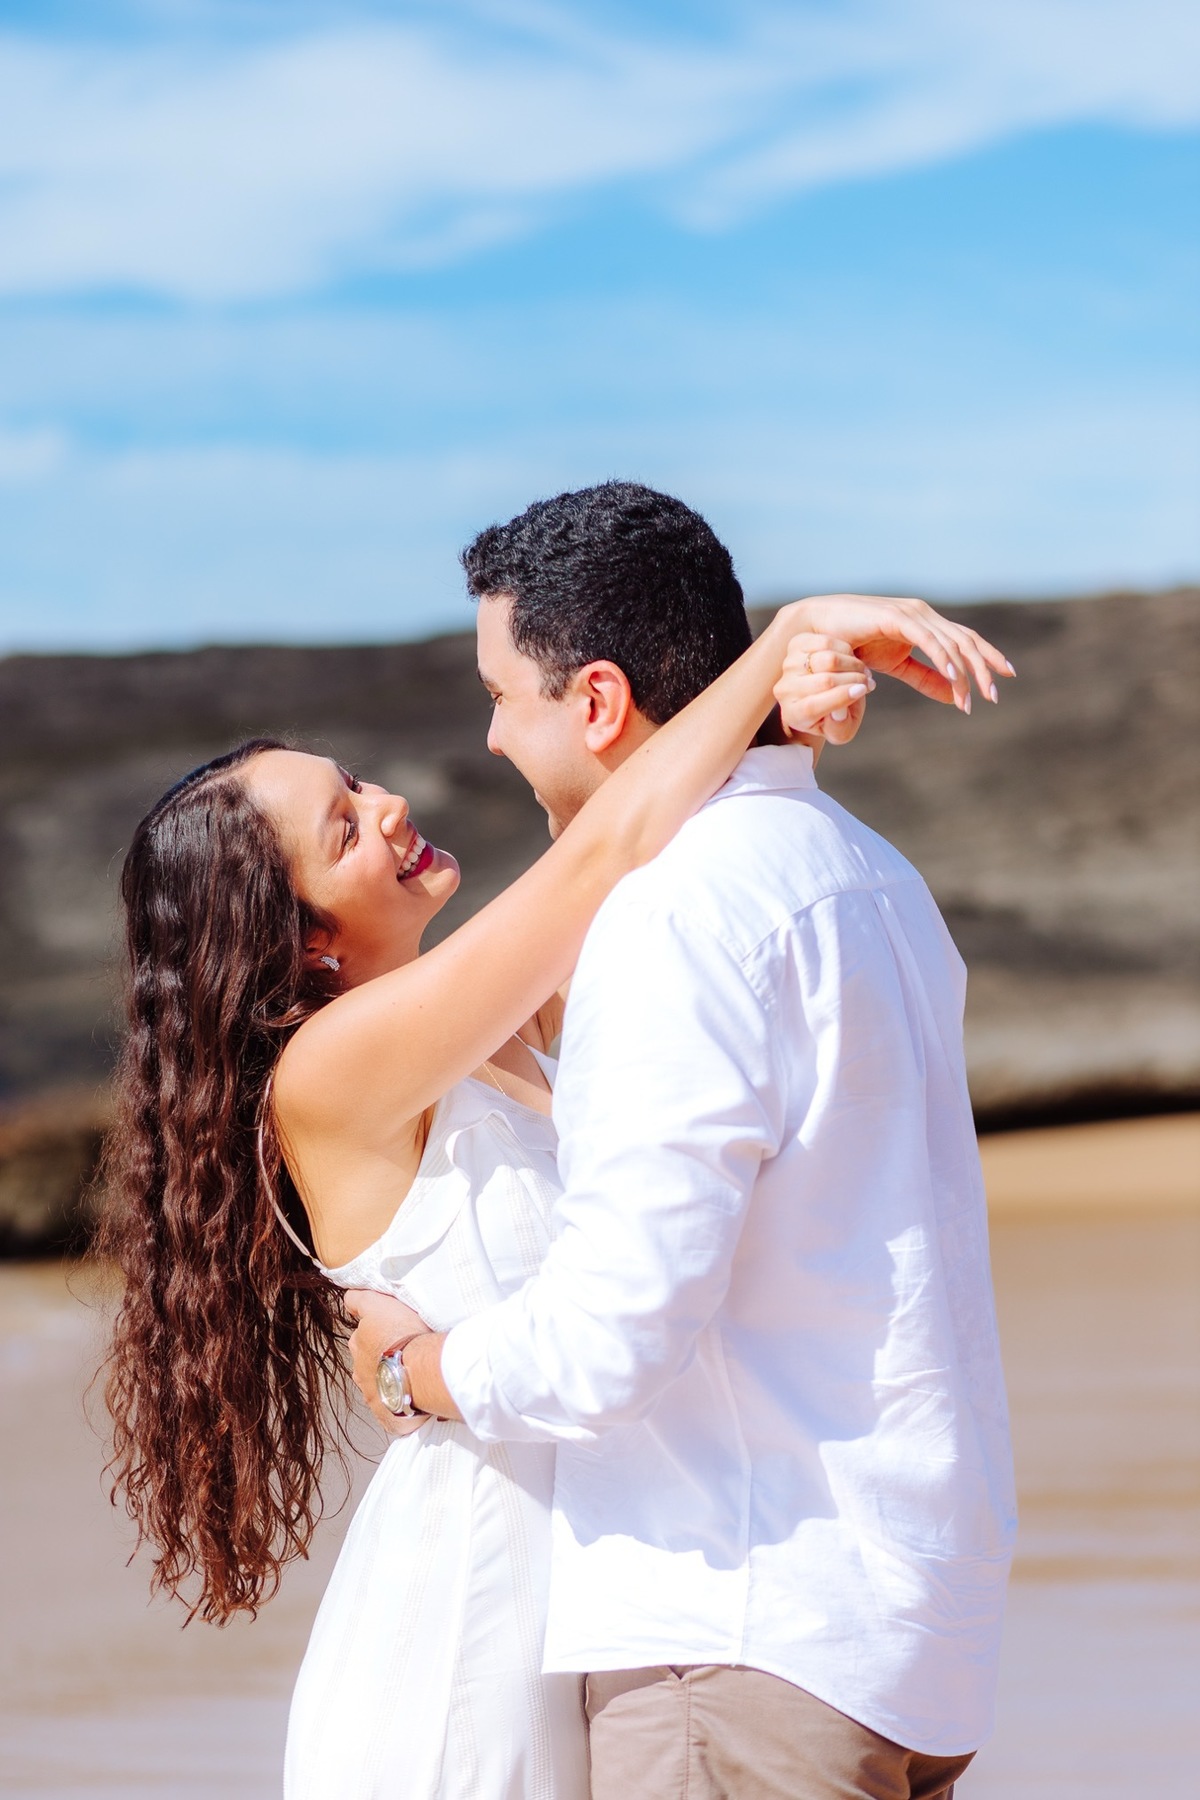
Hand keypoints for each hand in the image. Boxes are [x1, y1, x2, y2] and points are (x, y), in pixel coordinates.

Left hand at [345, 1288, 432, 1436]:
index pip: (360, 1337)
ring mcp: (374, 1396)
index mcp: (358, 1346)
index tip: (388, 1332)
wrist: (420, 1372)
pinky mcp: (388, 1417)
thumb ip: (359, 1301)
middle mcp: (361, 1372)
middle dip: (379, 1358)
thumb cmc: (402, 1336)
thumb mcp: (378, 1304)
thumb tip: (348, 1300)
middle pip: (367, 1363)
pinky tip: (412, 1398)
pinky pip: (392, 1411)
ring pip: (379, 1386)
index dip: (374, 1333)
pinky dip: (399, 1404)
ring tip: (409, 1375)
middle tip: (402, 1352)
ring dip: (390, 1380)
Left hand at [773, 633, 873, 745]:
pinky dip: (845, 649)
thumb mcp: (841, 731)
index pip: (812, 707)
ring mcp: (789, 666)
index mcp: (794, 715)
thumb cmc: (834, 716)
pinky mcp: (797, 645)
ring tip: (861, 672)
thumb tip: (838, 712)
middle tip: (867, 683)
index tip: (862, 690)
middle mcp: (785, 690)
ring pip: (826, 659)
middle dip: (853, 680)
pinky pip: (825, 642)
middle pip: (824, 681)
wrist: (824, 693)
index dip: (840, 698)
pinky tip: (851, 659)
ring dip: (852, 664)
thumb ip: (839, 728)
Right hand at [776, 595, 1013, 713]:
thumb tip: (952, 696)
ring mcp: (912, 613)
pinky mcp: (897, 618)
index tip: (1006, 677)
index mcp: (927, 624)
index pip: (966, 639)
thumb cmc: (855, 644)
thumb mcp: (897, 665)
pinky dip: (943, 658)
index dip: (988, 657)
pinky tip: (954, 677)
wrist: (820, 630)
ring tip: (972, 699)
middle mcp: (924, 615)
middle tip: (994, 697)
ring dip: (965, 673)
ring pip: (951, 643)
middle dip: (984, 669)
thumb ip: (925, 678)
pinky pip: (928, 640)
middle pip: (966, 640)